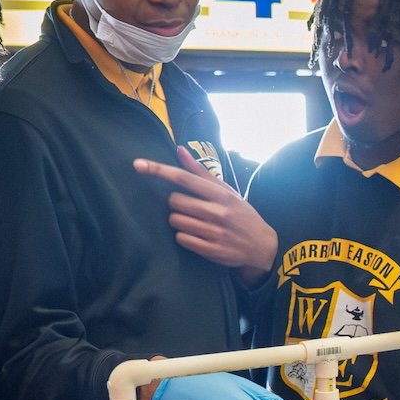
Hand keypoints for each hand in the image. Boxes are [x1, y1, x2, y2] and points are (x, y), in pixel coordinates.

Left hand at [135, 148, 277, 279]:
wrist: (261, 246)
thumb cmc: (240, 214)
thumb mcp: (226, 191)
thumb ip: (200, 172)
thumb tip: (180, 150)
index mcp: (220, 193)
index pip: (183, 178)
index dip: (159, 170)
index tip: (138, 164)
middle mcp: (217, 211)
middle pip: (174, 201)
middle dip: (177, 204)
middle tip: (191, 208)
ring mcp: (214, 232)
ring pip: (175, 221)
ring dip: (179, 221)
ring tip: (195, 223)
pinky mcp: (211, 250)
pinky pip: (181, 239)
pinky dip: (184, 237)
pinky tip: (197, 236)